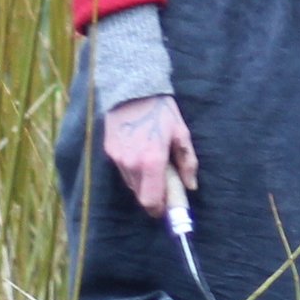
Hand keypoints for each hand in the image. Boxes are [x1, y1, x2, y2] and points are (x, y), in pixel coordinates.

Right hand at [104, 94, 197, 219]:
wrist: (132, 90)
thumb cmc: (161, 111)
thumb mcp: (181, 133)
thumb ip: (187, 162)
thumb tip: (190, 186)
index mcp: (152, 162)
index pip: (151, 202)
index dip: (159, 210)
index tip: (167, 208)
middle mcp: (131, 165)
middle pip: (141, 196)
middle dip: (153, 194)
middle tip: (164, 181)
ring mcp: (118, 159)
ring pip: (131, 184)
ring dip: (143, 182)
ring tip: (152, 162)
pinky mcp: (109, 152)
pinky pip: (123, 171)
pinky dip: (133, 170)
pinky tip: (140, 152)